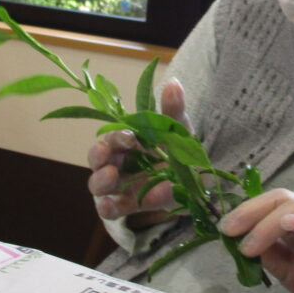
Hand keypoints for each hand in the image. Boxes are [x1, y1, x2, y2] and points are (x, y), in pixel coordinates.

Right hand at [87, 78, 191, 225]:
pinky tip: (111, 205)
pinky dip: (108, 207)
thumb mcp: (178, 130)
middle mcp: (118, 162)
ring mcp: (120, 186)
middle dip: (98, 154)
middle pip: (97, 158)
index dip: (117, 136)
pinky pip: (109, 209)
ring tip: (110, 175)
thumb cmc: (179, 150)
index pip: (112, 136)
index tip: (130, 136)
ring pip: (97, 184)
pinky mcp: (126, 206)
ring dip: (99, 179)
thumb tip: (173, 83)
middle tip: (106, 152)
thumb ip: (173, 110)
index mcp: (127, 141)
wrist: (196, 182)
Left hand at [218, 189, 293, 292]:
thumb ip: (261, 250)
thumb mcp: (278, 266)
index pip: (267, 202)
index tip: (223, 228)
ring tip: (250, 246)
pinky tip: (289, 224)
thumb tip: (233, 239)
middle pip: (280, 198)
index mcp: (293, 218)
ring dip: (267, 224)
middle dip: (250, 211)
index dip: (244, 210)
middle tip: (229, 231)